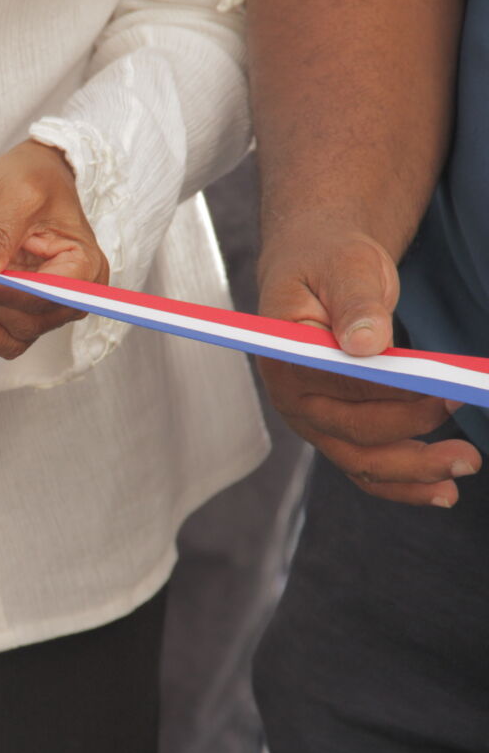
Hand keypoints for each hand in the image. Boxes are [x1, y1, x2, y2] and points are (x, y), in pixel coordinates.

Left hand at [0, 139, 106, 358]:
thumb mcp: (18, 193)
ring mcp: (36, 308)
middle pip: (24, 327)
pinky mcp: (9, 310)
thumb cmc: (35, 179)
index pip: (46, 297)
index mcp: (82, 268)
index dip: (3, 293)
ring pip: (3, 340)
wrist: (26, 178)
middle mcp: (65, 297)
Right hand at [258, 229, 480, 505]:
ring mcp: (311, 417)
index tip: (442, 390)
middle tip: (467, 437)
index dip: (392, 395)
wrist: (318, 266)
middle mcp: (292, 396)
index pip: (341, 386)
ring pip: (360, 459)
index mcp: (285, 355)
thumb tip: (366, 343)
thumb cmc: (330, 261)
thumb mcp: (346, 266)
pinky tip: (439, 491)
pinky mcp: (333, 428)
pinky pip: (364, 465)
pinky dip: (401, 483)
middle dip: (413, 438)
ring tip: (465, 466)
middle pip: (352, 433)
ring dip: (413, 471)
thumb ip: (355, 303)